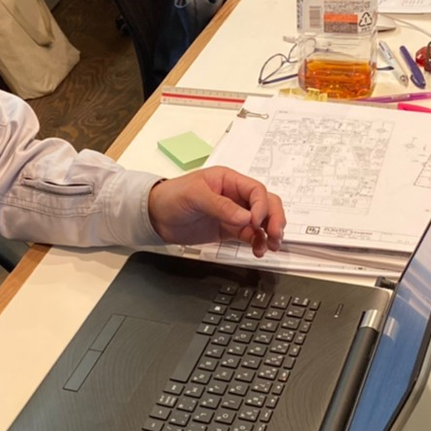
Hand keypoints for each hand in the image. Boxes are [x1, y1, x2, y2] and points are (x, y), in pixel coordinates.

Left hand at [148, 167, 284, 256]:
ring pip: (262, 221)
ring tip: (271, 245)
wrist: (155, 217)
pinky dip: (258, 242)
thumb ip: (220, 206)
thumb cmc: (171, 197)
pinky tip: (258, 250)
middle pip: (266, 204)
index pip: (256, 190)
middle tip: (275, 234)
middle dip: (274, 218)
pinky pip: (251, 235)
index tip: (256, 221)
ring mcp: (234, 214)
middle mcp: (235, 195)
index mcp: (228, 180)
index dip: (261, 205)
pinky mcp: (229, 230)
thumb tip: (245, 217)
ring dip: (270, 232)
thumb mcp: (194, 196)